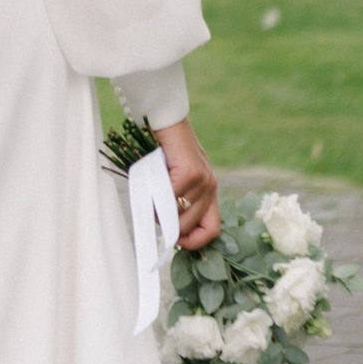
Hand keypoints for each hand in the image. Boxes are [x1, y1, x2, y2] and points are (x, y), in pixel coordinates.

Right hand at [157, 121, 219, 252]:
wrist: (166, 121)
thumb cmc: (165, 153)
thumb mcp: (175, 182)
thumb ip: (175, 203)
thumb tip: (166, 229)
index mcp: (209, 193)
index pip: (212, 230)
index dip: (194, 242)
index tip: (176, 241)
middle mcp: (211, 188)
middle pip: (190, 226)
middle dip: (168, 225)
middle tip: (154, 212)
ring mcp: (203, 180)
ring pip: (178, 213)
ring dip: (159, 210)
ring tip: (151, 195)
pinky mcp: (191, 172)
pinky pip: (171, 196)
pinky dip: (157, 196)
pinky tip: (151, 183)